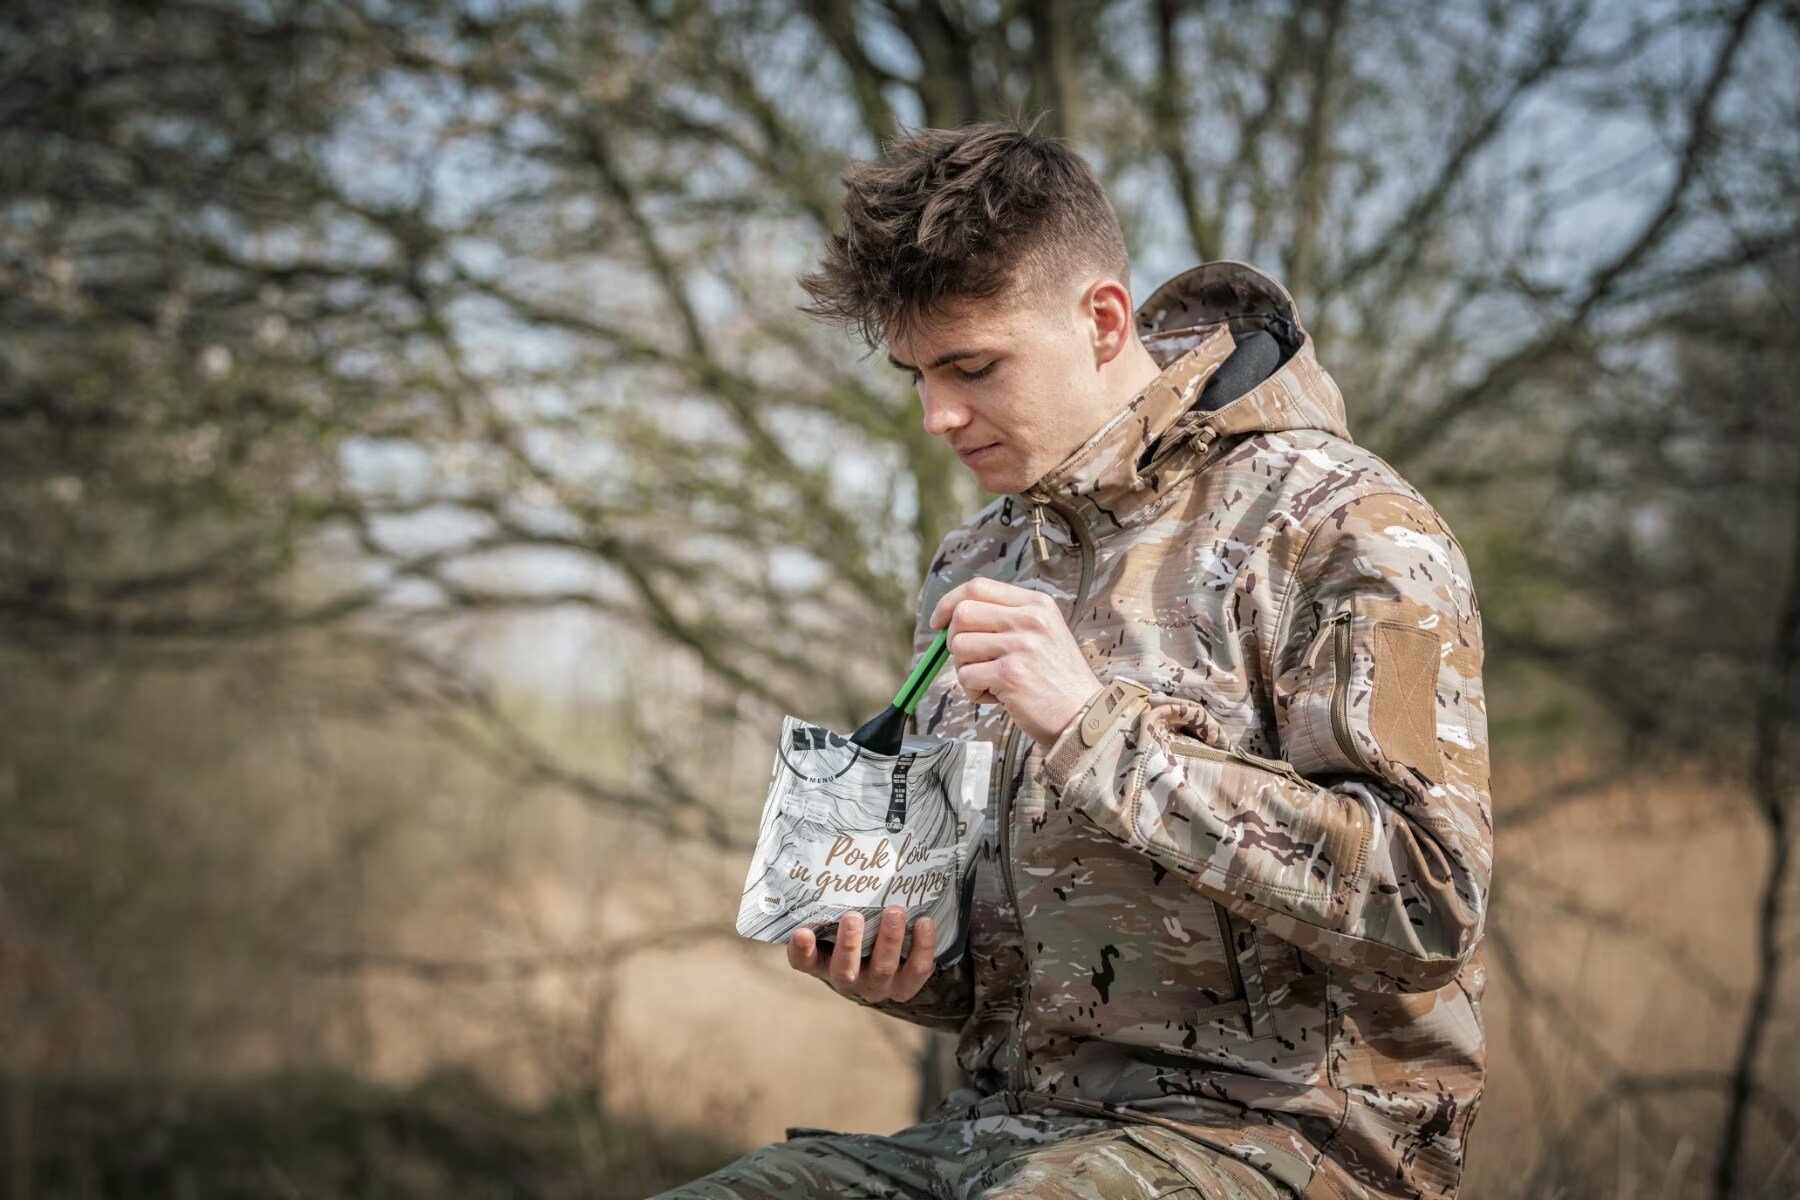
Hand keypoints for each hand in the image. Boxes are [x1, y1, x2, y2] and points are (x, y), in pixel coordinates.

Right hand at [787, 905, 936, 1002]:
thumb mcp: (839, 923)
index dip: (801, 951)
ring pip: (883, 969)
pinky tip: (924, 922)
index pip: (804, 962)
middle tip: (852, 917)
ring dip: (888, 940)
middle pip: (844, 971)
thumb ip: (834, 905)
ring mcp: (878, 985)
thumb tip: (836, 856)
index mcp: (824, 963)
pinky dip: (922, 946)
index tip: (801, 933)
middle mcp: (848, 979)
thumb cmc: (857, 933)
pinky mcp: (906, 986)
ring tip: (894, 912)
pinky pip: (916, 970)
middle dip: (849, 945)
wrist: (889, 962)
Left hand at [929, 577, 1103, 745]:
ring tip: (992, 682)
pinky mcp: (1010, 675)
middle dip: (954, 639)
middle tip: (971, 659)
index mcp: (1037, 604)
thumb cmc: (1057, 679)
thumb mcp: (1043, 633)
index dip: (949, 602)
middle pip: (962, 614)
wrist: (1084, 716)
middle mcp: (1029, 620)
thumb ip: (1006, 619)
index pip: (978, 587)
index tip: (938, 621)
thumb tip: (952, 618)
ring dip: (966, 669)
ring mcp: (1020, 646)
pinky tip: (998, 697)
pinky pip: (967, 677)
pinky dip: (974, 691)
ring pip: (960, 647)